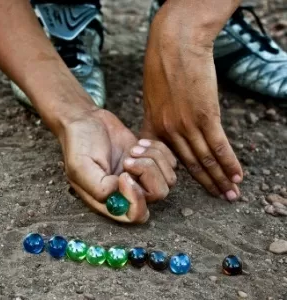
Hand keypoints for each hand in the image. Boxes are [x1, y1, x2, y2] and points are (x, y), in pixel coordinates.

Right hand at [58, 109, 176, 222]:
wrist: (88, 121)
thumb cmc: (79, 143)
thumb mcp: (80, 166)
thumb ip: (98, 187)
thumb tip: (121, 191)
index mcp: (109, 200)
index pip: (135, 215)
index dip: (136, 199)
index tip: (124, 175)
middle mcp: (129, 192)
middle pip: (157, 195)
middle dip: (147, 172)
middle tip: (128, 158)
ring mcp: (142, 177)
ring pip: (168, 179)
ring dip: (153, 159)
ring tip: (134, 148)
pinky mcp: (151, 161)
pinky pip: (171, 162)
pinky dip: (159, 150)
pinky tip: (140, 143)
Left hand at [141, 5, 242, 200]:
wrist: (174, 45)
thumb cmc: (161, 69)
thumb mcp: (151, 99)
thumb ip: (155, 120)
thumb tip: (161, 133)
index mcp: (154, 129)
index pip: (172, 160)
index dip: (186, 176)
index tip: (197, 186)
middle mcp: (169, 132)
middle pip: (191, 165)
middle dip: (208, 183)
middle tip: (221, 198)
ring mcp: (187, 125)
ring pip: (205, 159)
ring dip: (221, 178)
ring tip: (231, 193)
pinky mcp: (205, 116)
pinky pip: (218, 145)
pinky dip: (228, 161)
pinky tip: (236, 174)